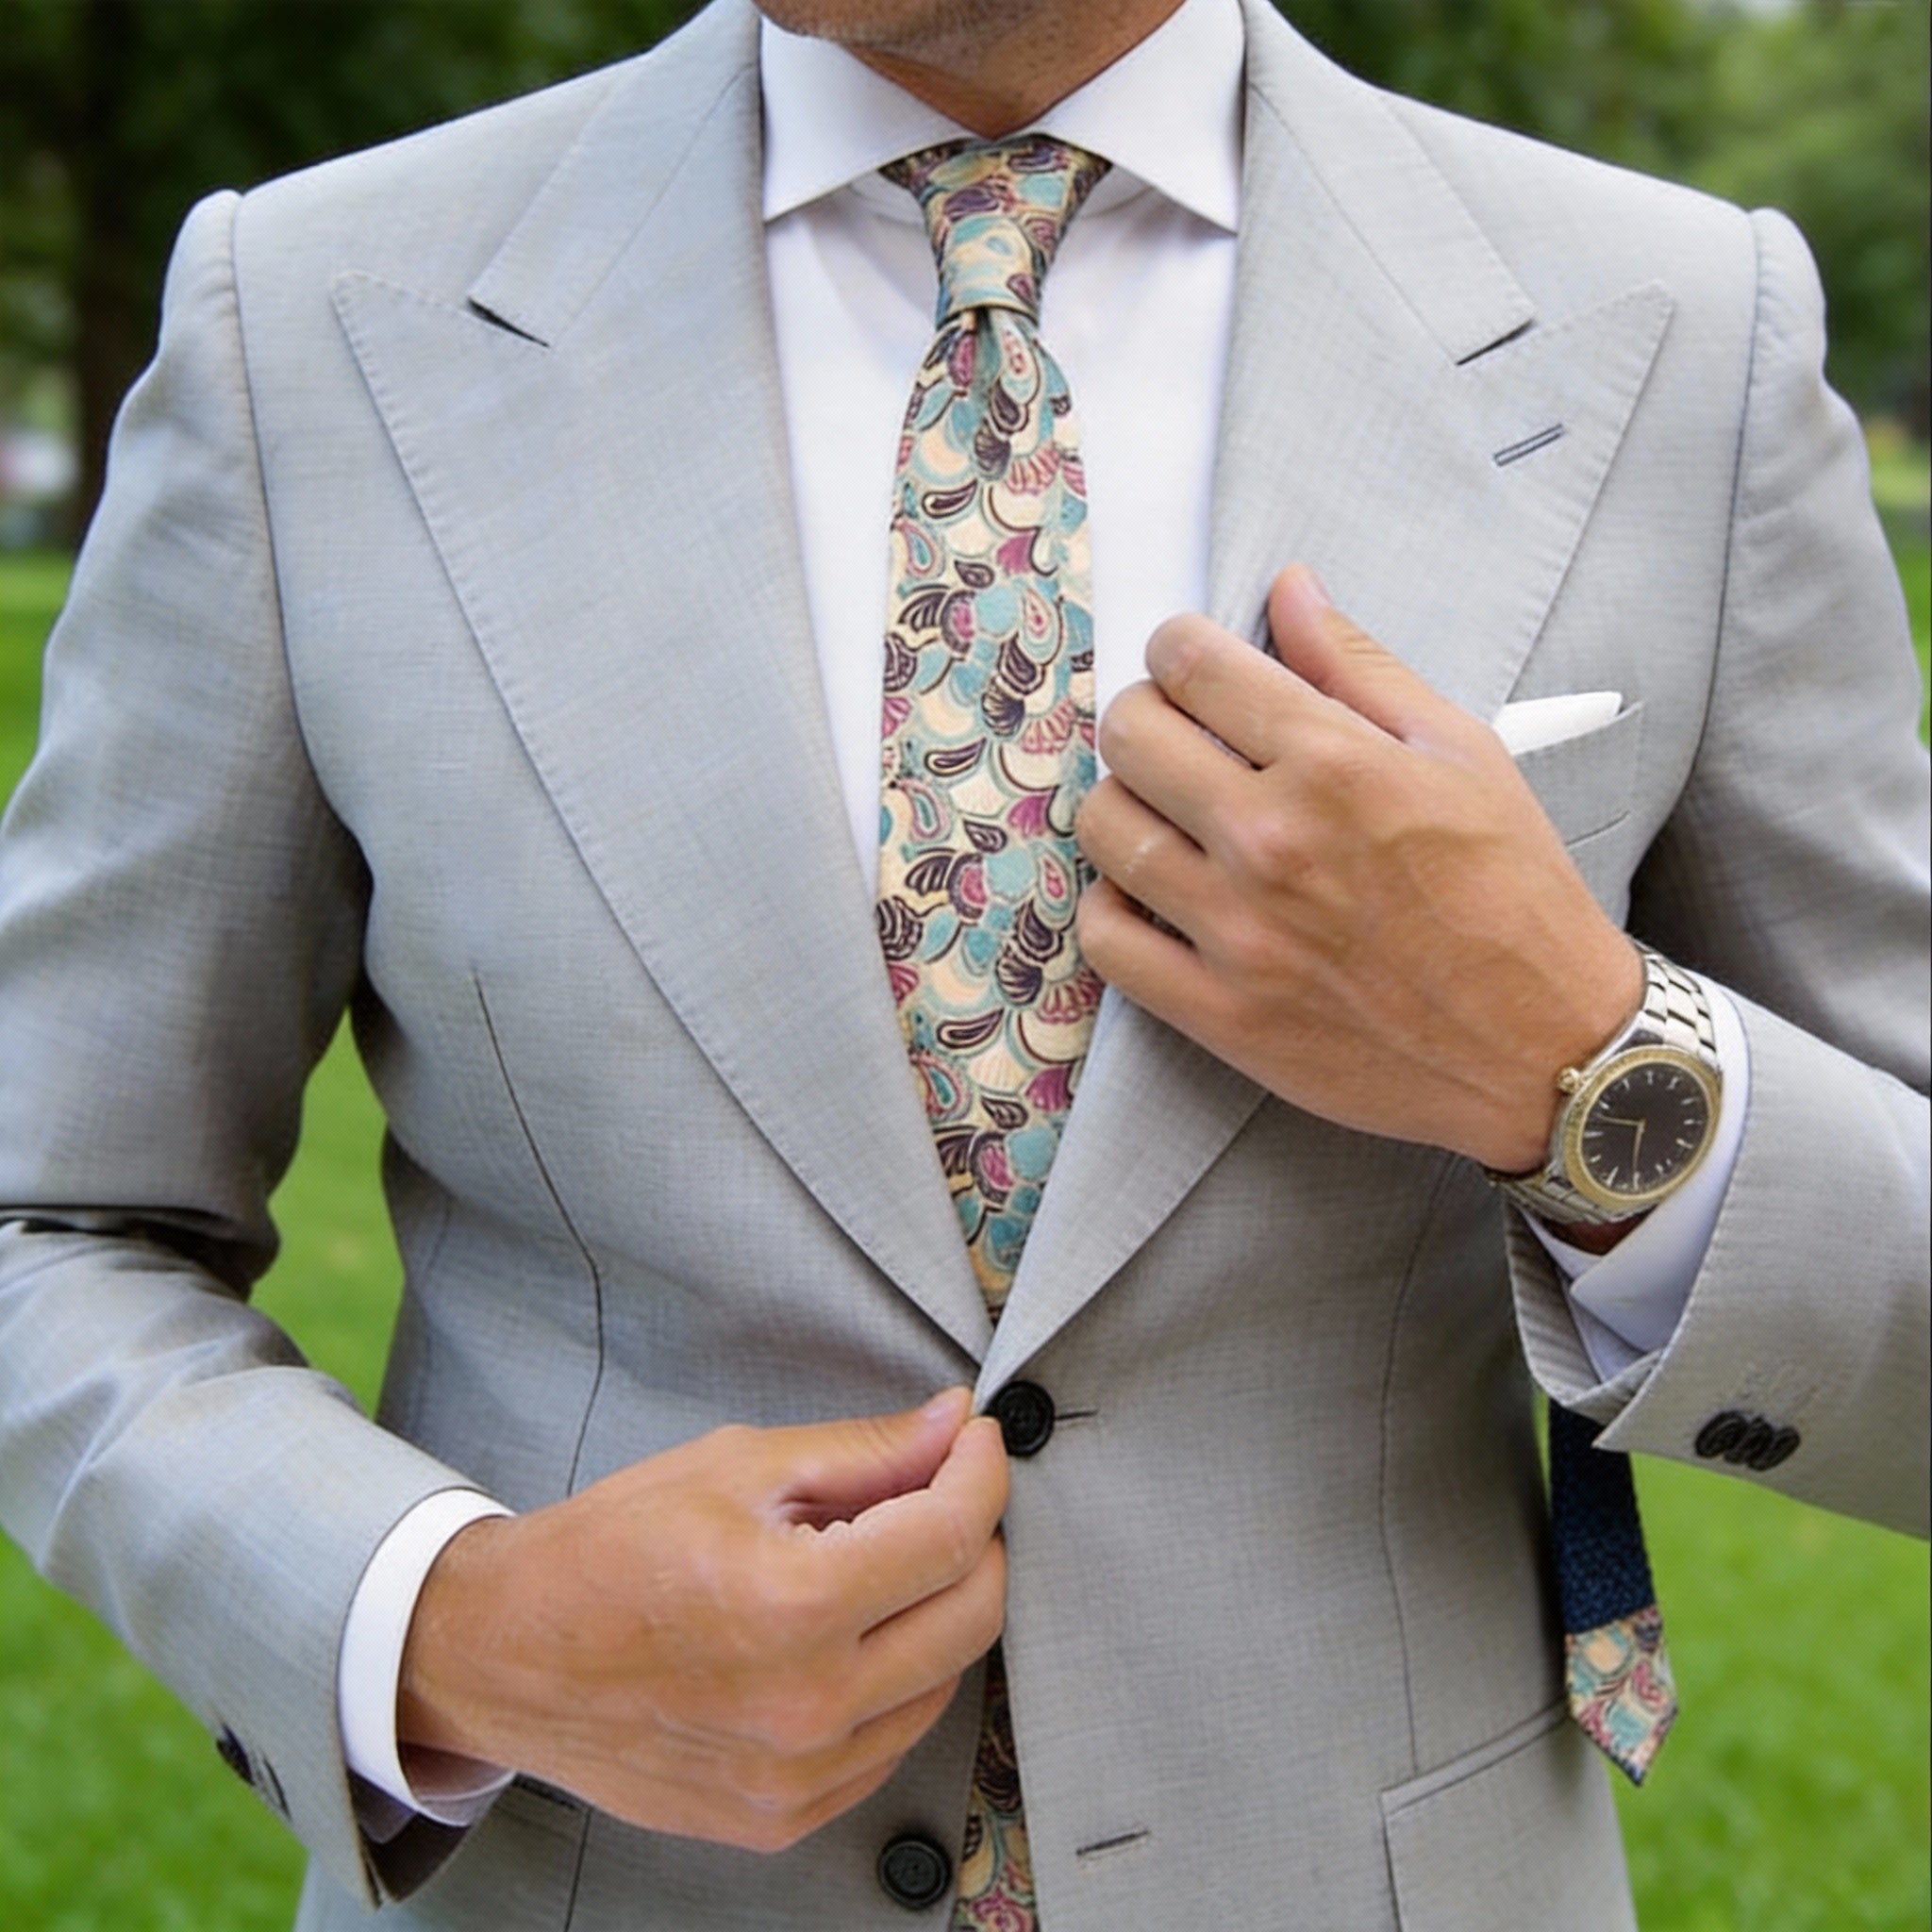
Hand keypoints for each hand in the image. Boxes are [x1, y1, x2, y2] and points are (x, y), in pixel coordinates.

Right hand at [396, 1389, 1008, 1852]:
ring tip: (879, 1562)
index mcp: (792, 1604)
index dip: (981, 1472)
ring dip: (938, 1610)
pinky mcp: (782, 1818)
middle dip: (975, 1537)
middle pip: (972, 1616)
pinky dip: (896, 1679)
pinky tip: (850, 1633)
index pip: (950, 1535)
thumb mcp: (735, 1467)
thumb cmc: (608, 1550)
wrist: (507, 1657)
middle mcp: (806, 1706)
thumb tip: (953, 1426)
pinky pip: (891, 1743)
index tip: (975, 1442)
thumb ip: (863, 1451)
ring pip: (943, 1683)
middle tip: (940, 1492)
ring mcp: (797, 1778)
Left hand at [1074, 566, 1641, 1174]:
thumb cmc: (1515, 894)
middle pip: (1130, 735)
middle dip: (1144, 716)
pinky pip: (1106, 939)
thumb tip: (1289, 588)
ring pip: (1103, 828)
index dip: (1178, 647)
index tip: (1191, 664)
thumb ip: (1359, 666)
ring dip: (1122, 804)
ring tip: (1165, 813)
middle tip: (1177, 736)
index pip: (1191, 664)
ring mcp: (1238, 932)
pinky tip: (1153, 893)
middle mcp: (1272, 840)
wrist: (1546, 1048)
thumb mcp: (1462, 753)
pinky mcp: (1220, 1013)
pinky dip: (1113, 906)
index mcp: (1334, 763)